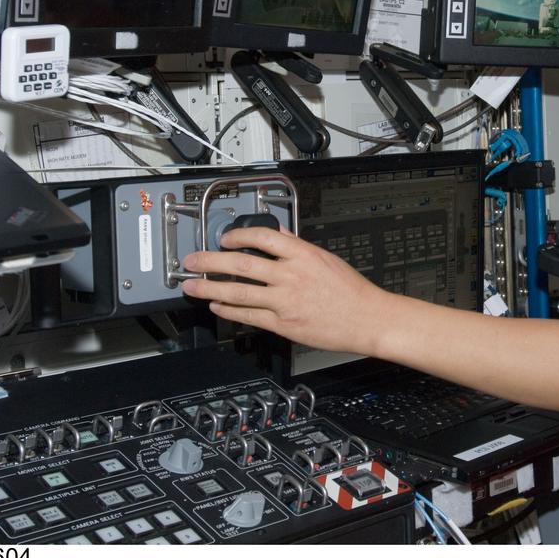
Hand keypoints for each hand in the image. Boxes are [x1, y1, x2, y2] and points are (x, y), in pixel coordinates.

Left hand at [181, 227, 387, 355]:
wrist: (366, 318)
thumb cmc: (351, 291)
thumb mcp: (325, 258)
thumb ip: (297, 246)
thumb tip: (278, 233)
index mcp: (302, 254)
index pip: (262, 237)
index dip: (238, 236)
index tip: (225, 239)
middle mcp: (291, 276)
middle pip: (242, 264)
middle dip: (210, 262)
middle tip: (192, 261)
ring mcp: (285, 301)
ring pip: (239, 292)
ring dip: (211, 288)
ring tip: (193, 286)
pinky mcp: (284, 324)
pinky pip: (249, 315)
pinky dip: (230, 309)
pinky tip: (218, 305)